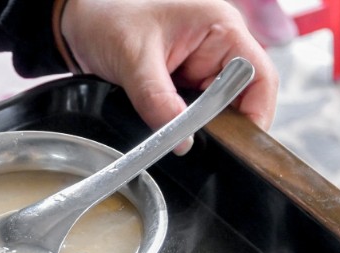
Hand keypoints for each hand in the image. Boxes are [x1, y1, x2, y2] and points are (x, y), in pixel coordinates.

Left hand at [61, 0, 278, 145]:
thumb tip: (182, 140)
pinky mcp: (184, 82)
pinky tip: (169, 129)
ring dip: (200, 125)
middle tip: (197, 143)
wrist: (80, 24)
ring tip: (177, 134)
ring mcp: (202, 65)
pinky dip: (184, 124)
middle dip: (222, 124)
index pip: (259, 76)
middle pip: (242, 98)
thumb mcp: (133, 61)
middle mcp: (218, 46)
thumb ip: (158, 101)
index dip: (257, 113)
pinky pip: (195, 111)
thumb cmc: (108, 20)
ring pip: (217, 109)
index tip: (238, 145)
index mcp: (220, 27)